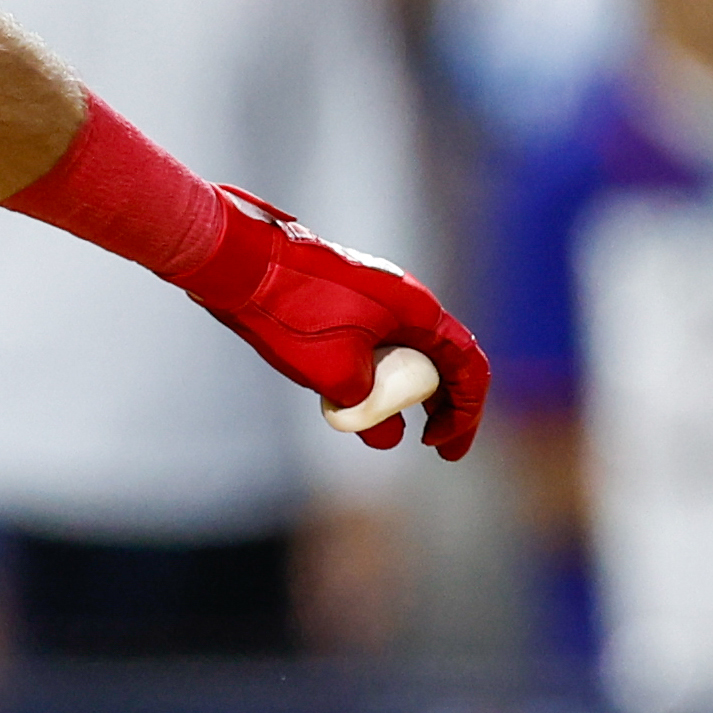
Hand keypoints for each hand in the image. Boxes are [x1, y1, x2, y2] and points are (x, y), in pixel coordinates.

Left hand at [174, 187, 491, 459]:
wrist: (244, 264)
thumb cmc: (293, 312)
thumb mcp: (336, 375)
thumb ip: (369, 412)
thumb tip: (389, 438)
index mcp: (418, 311)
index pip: (467, 365)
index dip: (466, 412)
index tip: (443, 448)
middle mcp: (406, 300)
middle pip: (443, 360)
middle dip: (442, 406)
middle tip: (434, 445)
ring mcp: (378, 299)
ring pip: (407, 354)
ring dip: (406, 394)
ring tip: (390, 429)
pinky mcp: (350, 301)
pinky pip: (379, 345)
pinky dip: (378, 377)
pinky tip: (354, 402)